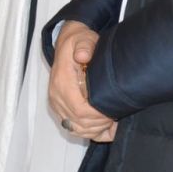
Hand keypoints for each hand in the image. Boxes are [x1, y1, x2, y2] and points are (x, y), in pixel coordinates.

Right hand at [49, 21, 116, 140]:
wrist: (68, 45)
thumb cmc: (78, 44)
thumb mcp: (83, 40)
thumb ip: (84, 47)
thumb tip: (83, 56)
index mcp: (61, 81)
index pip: (79, 109)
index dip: (97, 115)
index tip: (112, 111)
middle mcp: (56, 96)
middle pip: (78, 122)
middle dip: (99, 123)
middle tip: (116, 115)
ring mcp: (58, 104)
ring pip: (76, 129)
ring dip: (96, 129)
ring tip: (111, 119)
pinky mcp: (61, 109)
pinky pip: (75, 129)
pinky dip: (91, 132)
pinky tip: (106, 127)